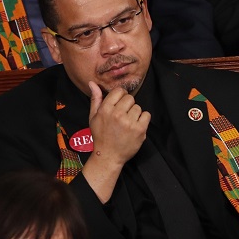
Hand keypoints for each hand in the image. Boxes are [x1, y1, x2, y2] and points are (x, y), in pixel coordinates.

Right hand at [78, 81, 148, 202]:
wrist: (108, 156)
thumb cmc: (100, 136)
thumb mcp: (93, 117)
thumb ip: (95, 99)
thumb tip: (92, 83)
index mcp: (106, 109)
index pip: (119, 91)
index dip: (120, 97)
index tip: (119, 104)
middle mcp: (117, 114)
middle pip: (130, 98)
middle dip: (127, 105)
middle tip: (123, 116)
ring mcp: (129, 122)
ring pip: (138, 107)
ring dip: (134, 114)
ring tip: (128, 123)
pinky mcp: (140, 130)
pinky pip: (146, 115)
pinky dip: (143, 119)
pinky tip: (135, 126)